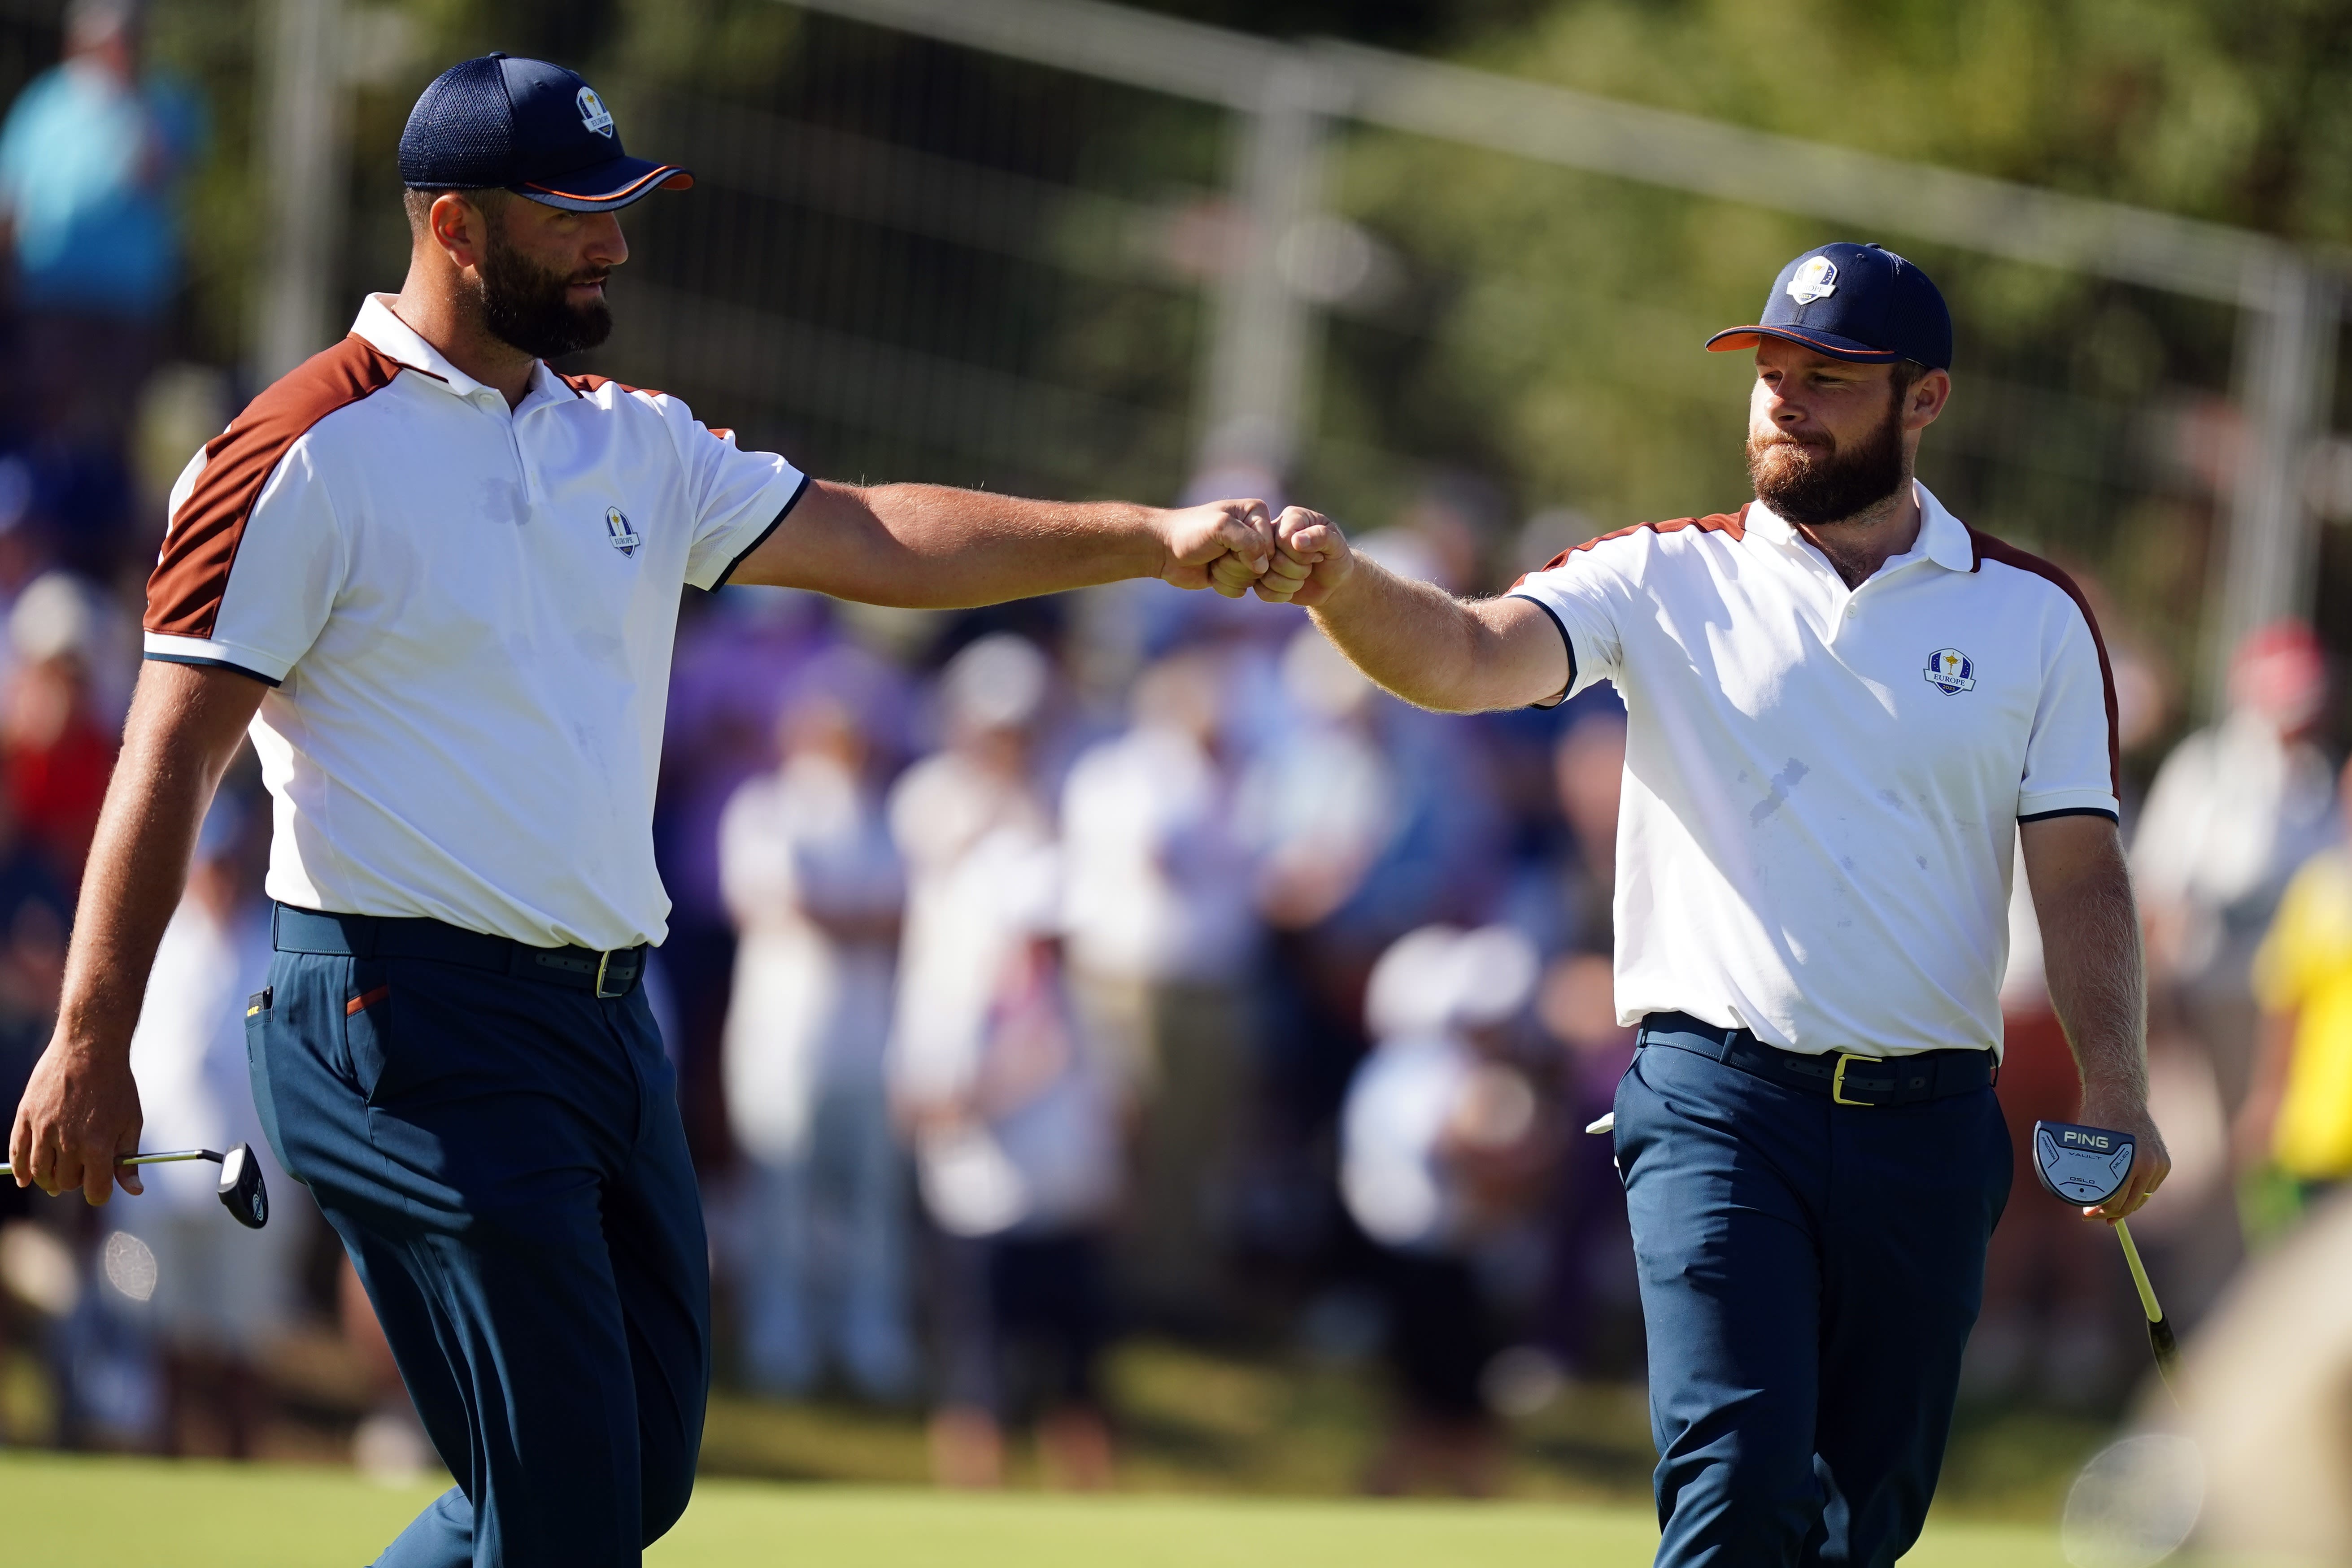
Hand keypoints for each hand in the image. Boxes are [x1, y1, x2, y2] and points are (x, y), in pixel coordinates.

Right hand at [9, 1033, 144, 1204]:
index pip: (95, 1190)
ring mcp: (43, 1129)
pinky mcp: (26, 1117)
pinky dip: (19, 1170)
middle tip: (82, 1171)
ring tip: (57, 1178)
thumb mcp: (132, 1122)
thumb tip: (135, 1191)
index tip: (100, 1189)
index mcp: (97, 1145)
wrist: (90, 1049)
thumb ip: (128, 1160)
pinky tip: (24, 1179)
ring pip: (40, 1173)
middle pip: (66, 1182)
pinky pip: (17, 1153)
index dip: (99, 1194)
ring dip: (49, 1180)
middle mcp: (68, 1141)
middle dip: (76, 1182)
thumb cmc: (116, 1086)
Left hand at [1157, 499, 1272, 597]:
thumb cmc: (1189, 532)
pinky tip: (1210, 572)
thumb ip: (1248, 542)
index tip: (1225, 542)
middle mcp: (1254, 533)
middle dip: (1235, 564)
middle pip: (1263, 565)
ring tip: (1212, 560)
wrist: (1163, 549)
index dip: (1249, 551)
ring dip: (1227, 574)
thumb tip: (1264, 567)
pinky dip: (1223, 585)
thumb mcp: (1220, 528)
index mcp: (1256, 513)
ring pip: (1252, 579)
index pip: (1270, 545)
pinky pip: (1241, 589)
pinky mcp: (1235, 574)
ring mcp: (1245, 555)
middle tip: (1216, 552)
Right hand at [1253, 506, 1353, 606]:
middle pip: (1272, 557)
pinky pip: (1261, 590)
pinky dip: (1280, 595)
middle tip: (1310, 568)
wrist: (1334, 582)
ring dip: (1290, 584)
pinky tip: (1292, 590)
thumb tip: (1297, 540)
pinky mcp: (1261, 575)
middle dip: (1297, 570)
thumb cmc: (1336, 559)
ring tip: (1302, 578)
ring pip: (1265, 574)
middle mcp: (1273, 533)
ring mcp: (1265, 555)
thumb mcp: (1337, 546)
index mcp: (1292, 517)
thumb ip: (1321, 537)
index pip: (1283, 538)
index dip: (1300, 554)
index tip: (1317, 556)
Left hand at [2076, 1079, 2169, 1223]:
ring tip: (2107, 1206)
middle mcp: (2148, 1164)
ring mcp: (2159, 1163)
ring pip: (2142, 1197)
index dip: (2099, 1210)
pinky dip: (2137, 1191)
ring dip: (2125, 1203)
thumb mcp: (2085, 1149)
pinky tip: (2122, 1192)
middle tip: (2095, 1215)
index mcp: (2127, 1163)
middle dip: (2111, 1212)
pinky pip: (2150, 1186)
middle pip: (2131, 1203)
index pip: (2115, 1201)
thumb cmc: (2096, 1123)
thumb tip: (2090, 1209)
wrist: (2119, 1098)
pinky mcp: (2164, 1162)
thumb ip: (2088, 1177)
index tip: (2088, 1214)